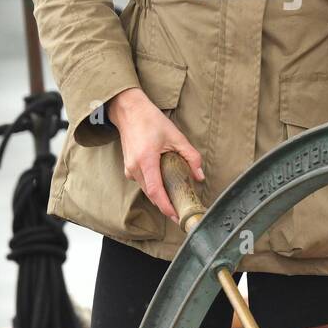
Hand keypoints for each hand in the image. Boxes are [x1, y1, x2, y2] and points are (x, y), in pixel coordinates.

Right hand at [106, 87, 203, 223]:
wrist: (129, 111)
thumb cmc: (151, 121)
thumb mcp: (176, 136)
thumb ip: (191, 156)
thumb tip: (199, 176)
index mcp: (146, 160)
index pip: (155, 191)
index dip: (165, 206)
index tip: (176, 216)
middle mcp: (135, 167)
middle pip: (151, 194)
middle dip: (165, 206)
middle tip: (181, 213)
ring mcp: (129, 168)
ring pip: (146, 190)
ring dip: (160, 197)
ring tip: (176, 201)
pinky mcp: (128, 167)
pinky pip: (142, 182)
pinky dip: (153, 187)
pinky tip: (164, 186)